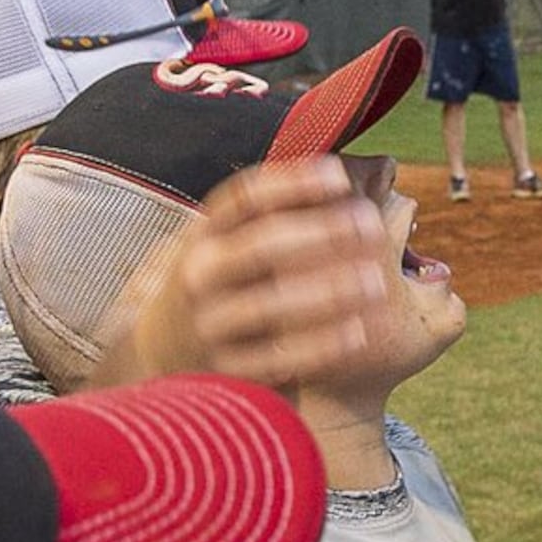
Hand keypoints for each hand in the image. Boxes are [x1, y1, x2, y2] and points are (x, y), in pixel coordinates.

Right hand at [89, 160, 394, 391]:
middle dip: (321, 232)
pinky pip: (277, 357)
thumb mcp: (230, 241)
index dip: (293, 183)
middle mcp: (200, 274)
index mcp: (204, 233)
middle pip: (260, 245)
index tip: (341, 177)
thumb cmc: (223, 283)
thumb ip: (286, 212)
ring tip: (376, 281)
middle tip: (370, 225)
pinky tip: (358, 333)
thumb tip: (376, 172)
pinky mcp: (225, 369)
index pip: (244, 197)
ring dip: (328, 291)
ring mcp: (208, 323)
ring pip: (269, 303)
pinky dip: (319, 345)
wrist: (164, 351)